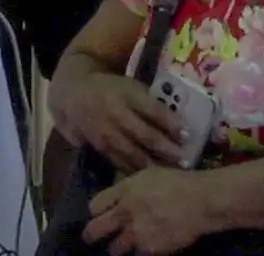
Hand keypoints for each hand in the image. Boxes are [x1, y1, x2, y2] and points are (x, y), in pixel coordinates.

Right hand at [67, 72, 184, 173]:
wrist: (75, 96)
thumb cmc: (112, 89)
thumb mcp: (132, 87)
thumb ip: (151, 103)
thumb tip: (179, 120)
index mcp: (129, 95)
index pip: (155, 111)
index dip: (172, 124)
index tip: (188, 135)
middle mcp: (118, 115)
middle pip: (146, 135)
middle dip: (167, 149)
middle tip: (186, 160)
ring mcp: (107, 134)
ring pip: (134, 153)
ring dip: (154, 164)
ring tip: (173, 171)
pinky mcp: (100, 149)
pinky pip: (121, 162)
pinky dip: (136, 170)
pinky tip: (150, 176)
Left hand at [82, 166, 204, 254]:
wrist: (203, 201)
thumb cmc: (180, 183)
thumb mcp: (150, 175)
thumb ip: (129, 188)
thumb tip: (115, 200)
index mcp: (125, 189)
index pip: (94, 206)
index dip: (98, 212)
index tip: (103, 214)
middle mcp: (125, 211)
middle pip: (93, 231)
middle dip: (92, 235)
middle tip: (96, 237)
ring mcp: (136, 232)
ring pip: (114, 249)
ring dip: (120, 246)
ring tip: (130, 242)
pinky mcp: (149, 249)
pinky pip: (137, 255)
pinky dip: (143, 251)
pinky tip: (152, 243)